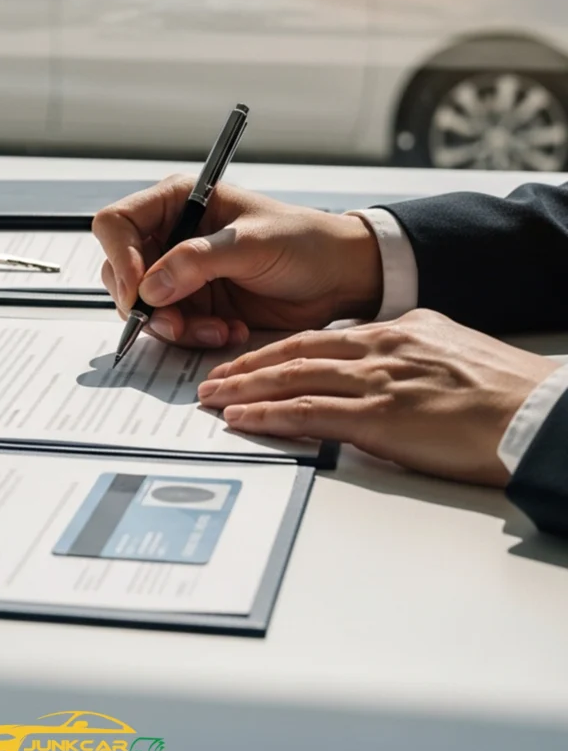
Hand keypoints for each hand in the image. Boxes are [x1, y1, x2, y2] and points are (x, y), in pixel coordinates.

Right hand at [92, 175, 383, 347]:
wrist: (338, 278)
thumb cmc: (304, 243)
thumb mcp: (251, 244)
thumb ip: (198, 261)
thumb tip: (150, 286)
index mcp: (178, 202)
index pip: (117, 224)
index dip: (120, 258)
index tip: (140, 292)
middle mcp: (170, 235)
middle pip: (121, 271)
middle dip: (146, 304)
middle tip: (176, 323)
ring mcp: (179, 272)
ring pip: (143, 306)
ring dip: (174, 326)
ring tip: (217, 329)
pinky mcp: (193, 304)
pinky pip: (170, 327)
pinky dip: (193, 336)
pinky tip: (227, 330)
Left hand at [197, 308, 558, 485]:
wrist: (539, 414)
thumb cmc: (503, 392)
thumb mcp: (448, 353)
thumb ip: (404, 356)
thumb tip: (374, 372)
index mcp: (397, 331)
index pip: (319, 338)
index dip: (276, 350)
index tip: (249, 361)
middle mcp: (380, 349)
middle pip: (295, 353)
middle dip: (247, 366)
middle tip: (213, 377)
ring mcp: (376, 382)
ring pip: (292, 378)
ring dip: (245, 389)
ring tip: (213, 397)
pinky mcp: (379, 418)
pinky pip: (309, 413)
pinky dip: (269, 415)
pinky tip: (244, 419)